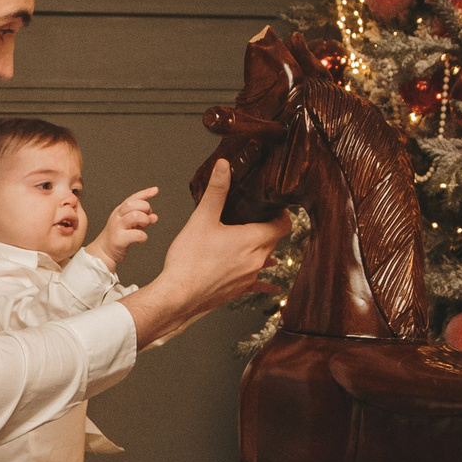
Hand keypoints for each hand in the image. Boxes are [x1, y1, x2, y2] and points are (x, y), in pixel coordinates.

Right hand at [86, 186, 159, 269]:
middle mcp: (118, 216)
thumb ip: (142, 219)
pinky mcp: (119, 239)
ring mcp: (117, 227)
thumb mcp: (130, 224)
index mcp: (120, 211)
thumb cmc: (118, 236)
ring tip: (143, 227)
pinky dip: (143, 236)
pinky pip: (136, 234)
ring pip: (135, 216)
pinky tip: (140, 239)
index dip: (145, 193)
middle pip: (133, 204)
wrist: (104, 251)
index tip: (155, 190)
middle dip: (145, 208)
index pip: (133, 198)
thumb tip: (154, 216)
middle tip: (146, 218)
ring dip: (144, 220)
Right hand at [118, 161, 290, 347]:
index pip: (283, 225)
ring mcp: (249, 277)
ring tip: (256, 240)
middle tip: (257, 217)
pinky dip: (264, 278)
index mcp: (253, 240)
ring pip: (265, 259)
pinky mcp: (239, 290)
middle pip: (273, 240)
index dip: (281, 214)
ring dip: (262, 248)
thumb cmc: (189, 260)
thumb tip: (224, 166)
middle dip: (267, 227)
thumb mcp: (202, 219)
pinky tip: (271, 285)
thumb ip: (217, 191)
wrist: (178, 295)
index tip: (273, 207)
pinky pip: (258, 283)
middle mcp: (256, 260)